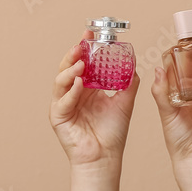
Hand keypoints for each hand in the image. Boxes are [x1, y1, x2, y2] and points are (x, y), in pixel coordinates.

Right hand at [50, 31, 139, 167]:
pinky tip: (79, 83)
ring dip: (70, 69)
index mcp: (85, 87)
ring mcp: (63, 103)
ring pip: (61, 80)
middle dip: (74, 54)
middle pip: (68, 67)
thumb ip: (128, 83)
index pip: (82, 62)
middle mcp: (72, 92)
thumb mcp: (124, 103)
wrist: (106, 157)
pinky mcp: (57, 116)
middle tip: (82, 44)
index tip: (90, 33)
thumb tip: (134, 63)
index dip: (85, 48)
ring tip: (81, 62)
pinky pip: (63, 100)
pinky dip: (70, 90)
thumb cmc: (112, 134)